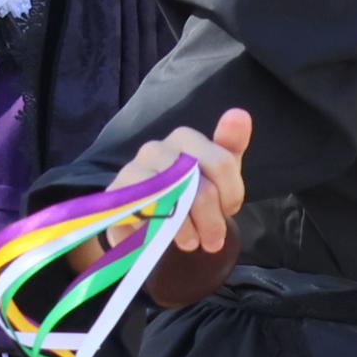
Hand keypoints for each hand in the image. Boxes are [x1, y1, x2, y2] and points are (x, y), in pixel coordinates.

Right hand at [108, 106, 253, 257]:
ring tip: (191, 243)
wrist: (148, 220)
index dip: (231, 195)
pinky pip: (146, 215)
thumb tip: (239, 114)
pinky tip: (163, 236)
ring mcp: (133, 171)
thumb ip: (231, 144)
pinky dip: (160, 230)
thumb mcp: (218, 172)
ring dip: (187, 230)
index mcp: (184, 138)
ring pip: (173, 204)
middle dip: (213, 221)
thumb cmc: (190, 191)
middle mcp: (156, 148)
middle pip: (201, 189)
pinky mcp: (117, 196)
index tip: (229, 210)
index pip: (222, 164)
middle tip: (213, 240)